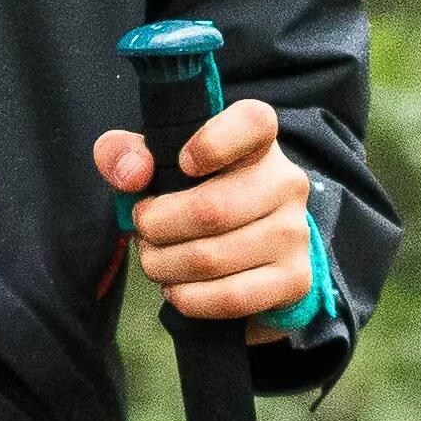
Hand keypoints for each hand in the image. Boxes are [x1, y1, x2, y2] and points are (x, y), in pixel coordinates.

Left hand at [94, 93, 315, 328]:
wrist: (248, 250)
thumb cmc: (196, 195)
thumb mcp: (157, 164)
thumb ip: (125, 153)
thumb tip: (130, 175)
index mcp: (258, 141)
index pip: (252, 122)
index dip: (212, 141)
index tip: (181, 163)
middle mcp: (286, 182)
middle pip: (212, 210)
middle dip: (158, 228)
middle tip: (143, 231)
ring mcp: (295, 232)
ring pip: (213, 258)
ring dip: (165, 266)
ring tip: (155, 261)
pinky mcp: (295, 279)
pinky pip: (231, 297)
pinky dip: (189, 298)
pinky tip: (177, 289)